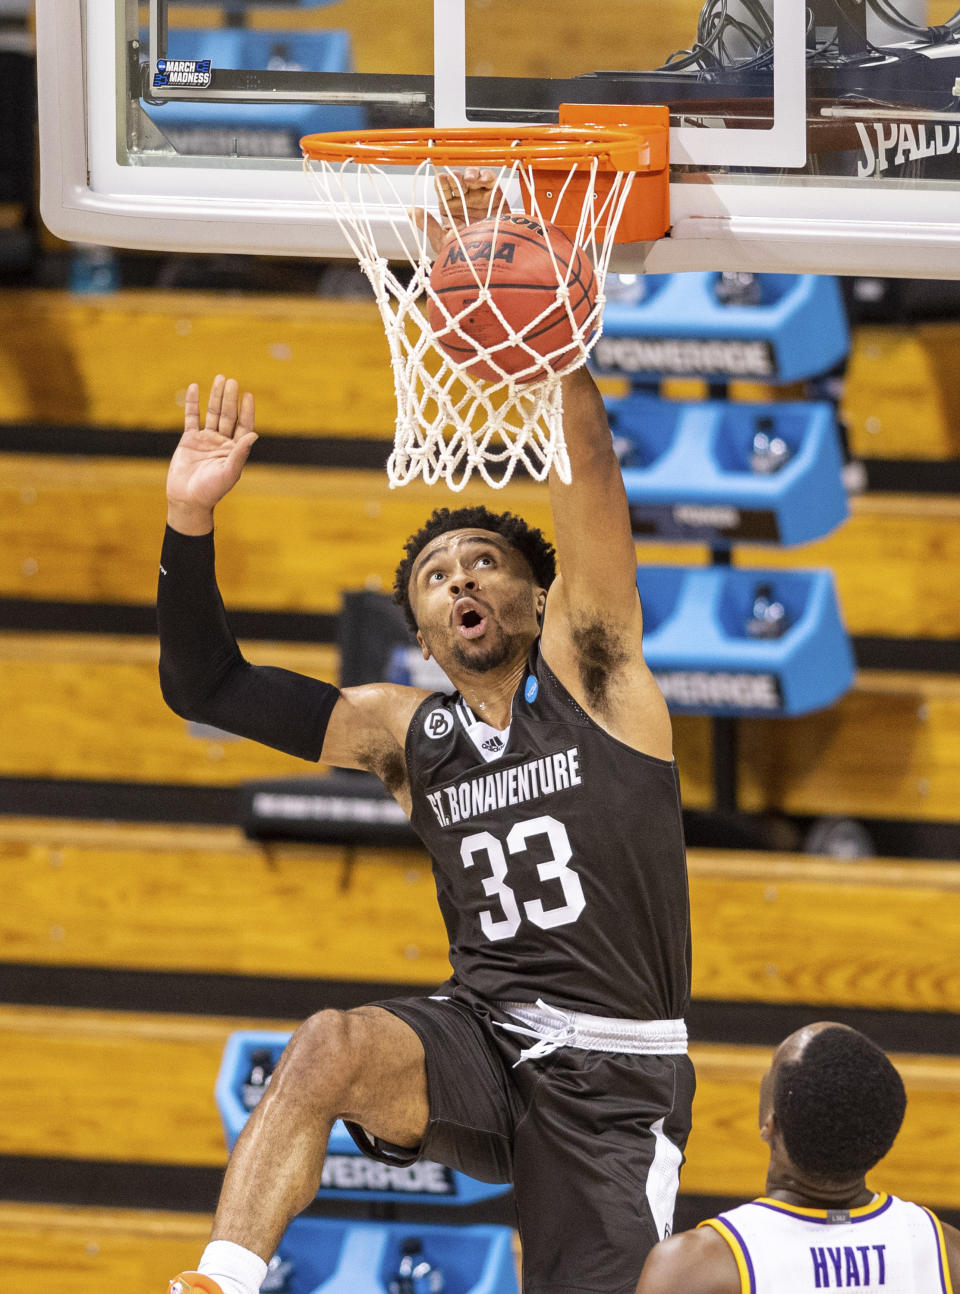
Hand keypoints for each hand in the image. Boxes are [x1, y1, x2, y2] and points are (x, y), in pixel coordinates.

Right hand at [166, 375, 256, 533]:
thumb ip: (240, 453)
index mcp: (235, 451)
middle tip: (232, 381)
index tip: (248, 396)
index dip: (247, 411)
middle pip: (228, 416)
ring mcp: (206, 440)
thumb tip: (254, 434)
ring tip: (220, 379)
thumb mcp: (229, 472)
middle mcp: (222, 443)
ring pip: (212, 414)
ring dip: (216, 397)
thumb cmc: (211, 491)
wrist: (187, 500)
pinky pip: (191, 418)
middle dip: (230, 399)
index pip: (244, 426)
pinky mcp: (189, 440)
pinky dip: (192, 403)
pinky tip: (194, 387)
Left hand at [416, 167, 506, 254]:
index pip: (442, 189)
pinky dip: (485, 175)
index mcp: (450, 208)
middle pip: (457, 180)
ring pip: (472, 177)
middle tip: (453, 179)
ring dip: (468, 174)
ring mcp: (479, 198)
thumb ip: (426, 223)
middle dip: (454, 177)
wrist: (487, 260)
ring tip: (466, 179)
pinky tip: (479, 181)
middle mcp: (464, 201)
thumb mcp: (441, 240)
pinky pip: (490, 180)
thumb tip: (409, 211)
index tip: (439, 180)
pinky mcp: (495, 196)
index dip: (440, 182)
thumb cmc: (465, 254)